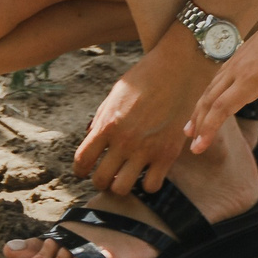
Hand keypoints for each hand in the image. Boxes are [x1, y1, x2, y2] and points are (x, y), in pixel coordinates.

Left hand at [72, 33, 208, 198]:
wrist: (177, 68)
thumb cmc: (144, 78)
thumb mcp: (115, 95)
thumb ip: (102, 120)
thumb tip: (91, 140)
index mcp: (107, 125)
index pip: (82, 161)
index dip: (80, 170)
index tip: (84, 170)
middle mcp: (124, 141)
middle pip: (100, 180)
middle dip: (100, 179)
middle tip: (106, 173)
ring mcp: (146, 150)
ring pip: (122, 189)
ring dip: (120, 185)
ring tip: (126, 175)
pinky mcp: (168, 154)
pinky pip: (151, 186)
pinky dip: (147, 184)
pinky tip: (148, 172)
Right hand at [185, 19, 257, 155]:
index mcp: (248, 81)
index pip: (221, 109)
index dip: (208, 129)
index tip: (198, 146)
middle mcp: (235, 73)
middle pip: (209, 101)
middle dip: (198, 123)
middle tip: (191, 144)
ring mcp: (232, 64)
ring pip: (209, 90)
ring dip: (199, 110)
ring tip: (190, 127)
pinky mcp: (235, 59)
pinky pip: (215, 81)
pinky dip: (208, 96)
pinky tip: (207, 103)